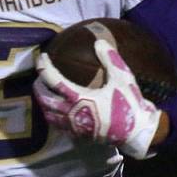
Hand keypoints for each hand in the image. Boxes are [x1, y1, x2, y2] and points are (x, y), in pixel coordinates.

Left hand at [34, 39, 160, 159]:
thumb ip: (110, 58)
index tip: (42, 57)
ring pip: (48, 114)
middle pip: (44, 99)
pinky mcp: (78, 135)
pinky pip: (57, 125)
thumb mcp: (123, 77)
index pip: (54, 81)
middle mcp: (72, 114)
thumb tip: (99, 42)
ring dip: (43, 102)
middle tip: (39, 76)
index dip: (44, 67)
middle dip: (38, 86)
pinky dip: (52, 115)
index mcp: (80, 98)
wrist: (138, 132)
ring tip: (44, 92)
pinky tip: (56, 108)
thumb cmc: (129, 103)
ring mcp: (74, 127)